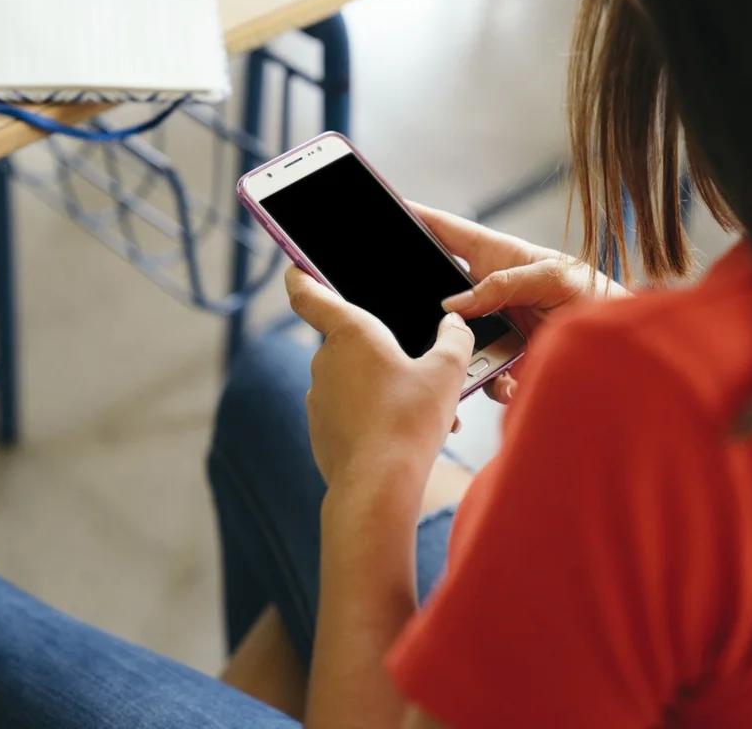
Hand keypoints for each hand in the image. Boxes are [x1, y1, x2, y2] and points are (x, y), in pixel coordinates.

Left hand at [285, 265, 474, 506]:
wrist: (379, 486)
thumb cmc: (410, 421)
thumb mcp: (448, 373)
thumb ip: (455, 341)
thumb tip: (454, 326)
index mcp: (350, 332)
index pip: (307, 292)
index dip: (300, 274)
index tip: (296, 266)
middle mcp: (325, 361)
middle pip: (350, 341)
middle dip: (384, 351)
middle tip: (420, 367)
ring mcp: (318, 398)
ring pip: (355, 380)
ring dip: (385, 387)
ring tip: (425, 411)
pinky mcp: (321, 430)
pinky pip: (349, 411)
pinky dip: (374, 415)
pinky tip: (405, 435)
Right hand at [412, 202, 626, 403]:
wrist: (619, 349)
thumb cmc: (596, 299)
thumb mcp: (555, 278)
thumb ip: (505, 284)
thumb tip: (456, 305)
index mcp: (499, 257)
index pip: (450, 232)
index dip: (419, 219)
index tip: (389, 209)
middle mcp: (489, 292)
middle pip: (440, 291)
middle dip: (423, 300)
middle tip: (402, 305)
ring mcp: (493, 327)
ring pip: (453, 338)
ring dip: (456, 351)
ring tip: (470, 359)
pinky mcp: (501, 361)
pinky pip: (478, 374)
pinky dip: (488, 384)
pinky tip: (510, 385)